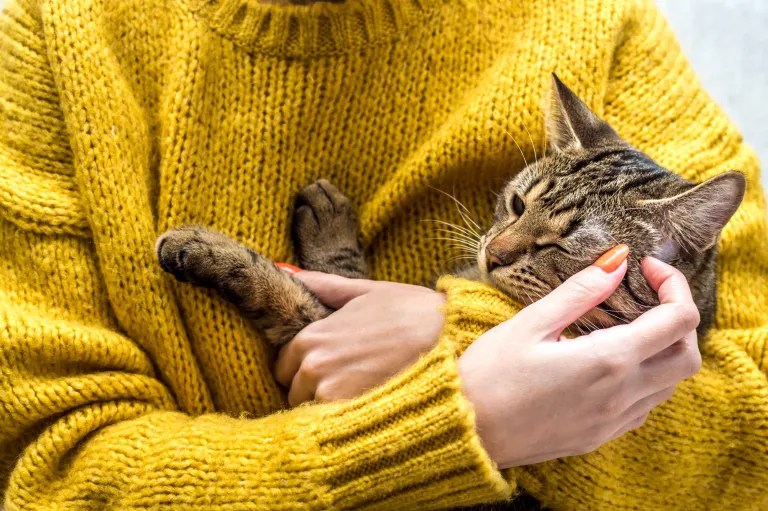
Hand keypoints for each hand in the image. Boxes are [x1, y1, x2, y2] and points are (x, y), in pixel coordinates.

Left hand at [274, 271, 445, 405]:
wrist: (450, 338)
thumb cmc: (410, 311)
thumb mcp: (365, 291)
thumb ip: (323, 285)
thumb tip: (287, 272)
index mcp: (312, 337)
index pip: (284, 364)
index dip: (303, 366)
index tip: (327, 366)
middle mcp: (314, 367)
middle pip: (295, 390)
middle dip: (313, 387)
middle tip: (346, 379)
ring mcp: (331, 393)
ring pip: (312, 410)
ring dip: (328, 405)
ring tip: (360, 391)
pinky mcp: (352, 414)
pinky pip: (332, 425)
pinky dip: (344, 419)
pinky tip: (367, 405)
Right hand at [458, 251, 701, 468]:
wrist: (465, 431)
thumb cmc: (489, 374)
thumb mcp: (531, 322)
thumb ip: (581, 291)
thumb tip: (619, 260)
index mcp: (607, 361)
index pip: (678, 320)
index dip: (673, 286)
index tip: (646, 268)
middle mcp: (621, 395)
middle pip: (687, 357)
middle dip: (678, 320)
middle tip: (647, 296)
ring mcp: (613, 422)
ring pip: (669, 385)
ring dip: (663, 352)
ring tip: (626, 327)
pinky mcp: (599, 437)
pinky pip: (644, 407)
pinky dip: (644, 379)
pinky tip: (609, 363)